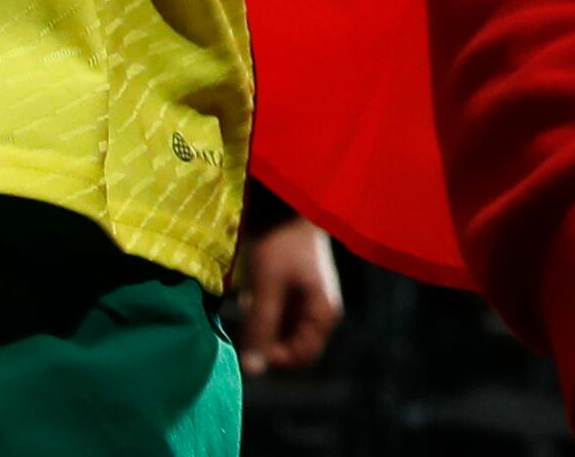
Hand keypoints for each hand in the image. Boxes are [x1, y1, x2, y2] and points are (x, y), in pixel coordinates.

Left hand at [224, 213, 343, 373]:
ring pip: (282, 330)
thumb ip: (260, 328)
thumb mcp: (267, 288)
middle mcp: (321, 312)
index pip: (301, 357)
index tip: (252, 340)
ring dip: (263, 323)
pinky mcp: (296, 292)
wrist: (284, 204)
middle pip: (291, 345)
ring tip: (252, 297)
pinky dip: (264, 310)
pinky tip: (254, 292)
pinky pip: (279, 315)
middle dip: (267, 336)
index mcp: (323, 314)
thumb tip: (252, 370)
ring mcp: (309, 302)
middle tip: (250, 312)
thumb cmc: (280, 244)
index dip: (275, 356)